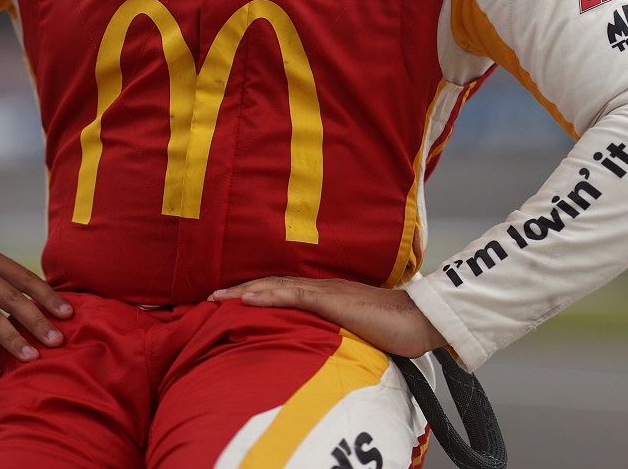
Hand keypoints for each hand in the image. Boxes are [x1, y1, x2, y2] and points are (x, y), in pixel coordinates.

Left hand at [210, 276, 445, 357]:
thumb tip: (314, 342)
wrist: (420, 320)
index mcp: (323, 295)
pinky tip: (248, 299)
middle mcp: (319, 288)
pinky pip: (295, 296)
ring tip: (216, 298)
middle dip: (237, 290)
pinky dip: (268, 296)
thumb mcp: (353, 331)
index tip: (225, 303)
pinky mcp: (333, 300)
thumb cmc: (392, 329)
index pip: (279, 292)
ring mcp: (325, 292)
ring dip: (243, 291)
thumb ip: (332, 330)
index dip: (251, 294)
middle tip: (207, 299)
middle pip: (270, 286)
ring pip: (275, 287)